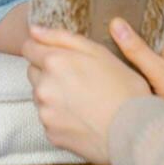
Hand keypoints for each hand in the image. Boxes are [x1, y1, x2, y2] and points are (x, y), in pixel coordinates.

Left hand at [22, 24, 149, 164]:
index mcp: (55, 62)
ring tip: (83, 100)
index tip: (58, 56)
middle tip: (77, 79)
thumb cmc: (124, 89)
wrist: (135, 133)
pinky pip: (49, 119)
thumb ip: (62, 37)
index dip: (42, 49)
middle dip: (48, 72)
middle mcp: (44, 87)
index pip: (28, 48)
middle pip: (33, 72)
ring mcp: (46, 113)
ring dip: (54, 95)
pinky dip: (60, 117)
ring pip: (40, 96)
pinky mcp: (51, 134)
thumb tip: (34, 30)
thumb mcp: (99, 52)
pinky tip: (83, 117)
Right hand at [110, 18, 163, 127]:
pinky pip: (144, 94)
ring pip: (141, 76)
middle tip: (95, 51)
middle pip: (141, 56)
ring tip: (99, 71)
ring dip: (127, 77)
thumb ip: (138, 51)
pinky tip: (117, 96)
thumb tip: (117, 24)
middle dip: (122, 56)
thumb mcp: (161, 71)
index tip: (101, 26)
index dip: (125, 30)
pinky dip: (133, 94)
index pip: (145, 33)